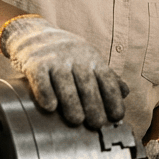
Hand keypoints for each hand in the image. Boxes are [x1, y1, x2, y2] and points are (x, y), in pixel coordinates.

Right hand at [0, 15, 128, 128]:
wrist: (32, 34)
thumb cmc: (66, 55)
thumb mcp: (90, 60)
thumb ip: (107, 77)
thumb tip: (125, 93)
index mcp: (92, 59)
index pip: (107, 79)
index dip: (113, 99)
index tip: (117, 117)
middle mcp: (75, 57)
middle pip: (87, 83)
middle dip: (94, 105)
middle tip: (97, 124)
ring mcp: (55, 60)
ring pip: (65, 82)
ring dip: (72, 103)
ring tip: (77, 121)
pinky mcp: (35, 63)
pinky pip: (41, 79)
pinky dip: (45, 93)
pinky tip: (50, 107)